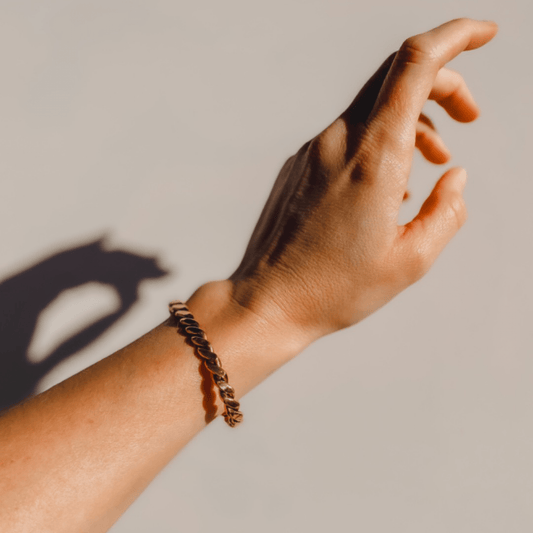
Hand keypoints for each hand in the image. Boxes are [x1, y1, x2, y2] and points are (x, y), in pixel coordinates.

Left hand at [228, 18, 497, 341]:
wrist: (268, 300)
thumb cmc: (335, 288)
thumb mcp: (411, 260)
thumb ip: (446, 211)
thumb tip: (455, 176)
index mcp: (374, 159)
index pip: (414, 64)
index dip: (455, 36)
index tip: (484, 33)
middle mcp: (338, 142)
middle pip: (396, 78)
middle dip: (443, 85)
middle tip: (469, 116)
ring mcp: (313, 152)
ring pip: (373, 109)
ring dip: (412, 122)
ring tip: (432, 161)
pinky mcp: (299, 166)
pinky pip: (348, 137)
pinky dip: (379, 143)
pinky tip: (387, 185)